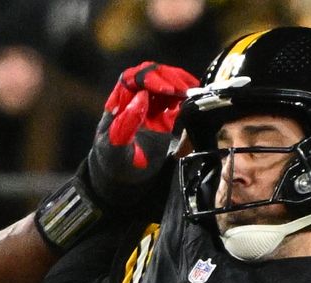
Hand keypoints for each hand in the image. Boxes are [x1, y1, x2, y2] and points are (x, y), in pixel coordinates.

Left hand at [87, 62, 198, 207]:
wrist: (124, 179)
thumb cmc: (114, 163)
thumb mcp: (115, 148)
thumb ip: (125, 124)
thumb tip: (142, 97)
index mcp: (120, 103)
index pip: (133, 79)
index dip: (149, 78)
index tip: (165, 89)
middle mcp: (136, 100)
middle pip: (152, 75)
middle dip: (168, 77)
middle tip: (183, 89)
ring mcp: (152, 108)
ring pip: (166, 84)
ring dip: (179, 83)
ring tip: (192, 90)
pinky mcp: (166, 119)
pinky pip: (177, 101)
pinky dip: (187, 96)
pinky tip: (195, 98)